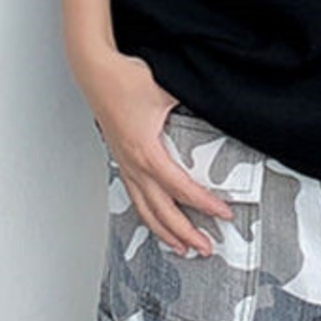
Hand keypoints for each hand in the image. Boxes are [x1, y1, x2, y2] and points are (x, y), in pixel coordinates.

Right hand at [77, 47, 234, 256]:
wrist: (96, 72)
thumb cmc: (126, 80)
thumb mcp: (168, 91)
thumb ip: (193, 104)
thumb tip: (216, 109)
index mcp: (147, 152)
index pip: (181, 188)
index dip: (204, 204)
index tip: (224, 213)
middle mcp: (134, 164)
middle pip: (162, 211)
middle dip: (186, 232)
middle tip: (207, 247)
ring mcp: (125, 164)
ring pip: (145, 210)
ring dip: (165, 232)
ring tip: (182, 247)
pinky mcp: (120, 159)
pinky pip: (134, 196)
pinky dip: (147, 215)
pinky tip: (156, 220)